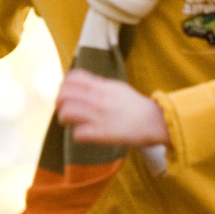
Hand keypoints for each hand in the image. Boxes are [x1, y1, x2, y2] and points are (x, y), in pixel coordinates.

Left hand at [54, 70, 170, 146]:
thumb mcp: (118, 89)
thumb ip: (100, 86)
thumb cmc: (137, 106)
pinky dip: (77, 135)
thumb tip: (85, 84)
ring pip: (67, 112)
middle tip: (63, 109)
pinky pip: (78, 134)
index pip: (73, 78)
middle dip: (59, 102)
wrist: (155, 121)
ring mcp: (99, 116)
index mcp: (102, 86)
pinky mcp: (103, 134)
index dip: (64, 86)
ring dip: (64, 118)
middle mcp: (99, 99)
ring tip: (69, 123)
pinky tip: (83, 135)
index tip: (66, 93)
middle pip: (65, 94)